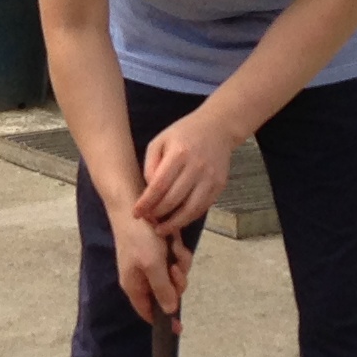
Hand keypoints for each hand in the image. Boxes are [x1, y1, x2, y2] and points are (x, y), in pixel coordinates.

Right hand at [110, 209, 195, 325]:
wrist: (133, 204)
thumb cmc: (138, 236)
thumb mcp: (152, 265)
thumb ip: (162, 289)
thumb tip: (170, 311)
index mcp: (135, 286)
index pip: (149, 312)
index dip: (164, 321)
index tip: (179, 328)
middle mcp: (143, 278)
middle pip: (167, 293)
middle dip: (176, 281)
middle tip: (175, 268)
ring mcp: (152, 264)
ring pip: (175, 275)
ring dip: (179, 263)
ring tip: (173, 248)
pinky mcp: (160, 251)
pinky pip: (176, 259)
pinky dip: (178, 251)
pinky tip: (174, 240)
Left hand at [134, 115, 234, 241]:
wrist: (217, 128)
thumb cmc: (184, 134)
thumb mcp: (160, 142)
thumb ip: (151, 165)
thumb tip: (148, 192)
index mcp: (179, 154)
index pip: (159, 185)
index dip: (146, 203)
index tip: (136, 213)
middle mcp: (197, 167)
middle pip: (174, 200)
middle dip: (158, 214)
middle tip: (147, 221)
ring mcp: (211, 178)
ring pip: (191, 209)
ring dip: (174, 223)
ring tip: (161, 229)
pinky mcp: (220, 185)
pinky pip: (203, 208)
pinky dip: (189, 218)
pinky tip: (178, 220)